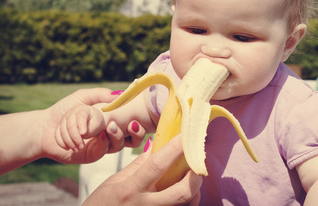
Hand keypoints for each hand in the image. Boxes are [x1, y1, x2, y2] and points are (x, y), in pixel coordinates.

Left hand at [39, 88, 145, 163]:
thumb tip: (120, 94)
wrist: (44, 127)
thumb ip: (100, 94)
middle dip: (136, 133)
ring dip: (115, 135)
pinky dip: (100, 143)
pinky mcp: (91, 155)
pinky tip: (92, 135)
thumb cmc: (62, 111)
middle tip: (129, 124)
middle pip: (133, 139)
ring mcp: (101, 146)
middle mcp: (109, 134)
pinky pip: (103, 151)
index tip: (137, 118)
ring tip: (107, 127)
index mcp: (110, 120)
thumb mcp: (83, 97)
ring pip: (119, 145)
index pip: (133, 125)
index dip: (139, 125)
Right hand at [84, 136, 201, 205]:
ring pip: (186, 205)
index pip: (156, 165)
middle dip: (195, 176)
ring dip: (195, 190)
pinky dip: (189, 202)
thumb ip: (138, 165)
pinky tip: (187, 193)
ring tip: (193, 177)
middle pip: (181, 192)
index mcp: (130, 189)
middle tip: (199, 162)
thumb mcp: (116, 182)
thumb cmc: (102, 204)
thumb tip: (156, 146)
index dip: (174, 149)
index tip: (186, 135)